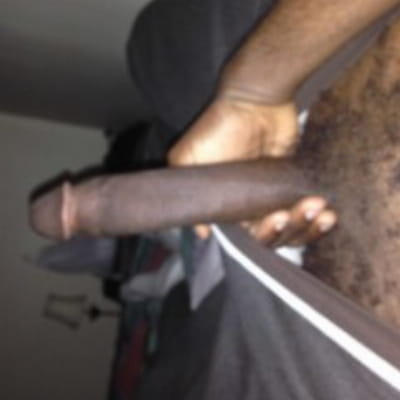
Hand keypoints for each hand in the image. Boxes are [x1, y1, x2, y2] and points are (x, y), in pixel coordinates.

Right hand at [168, 97, 336, 245]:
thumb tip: (201, 232)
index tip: (274, 219)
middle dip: (288, 229)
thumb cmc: (218, 130)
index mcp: (229, 207)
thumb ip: (190, 195)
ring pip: (296, 228)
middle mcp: (253, 206)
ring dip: (309, 225)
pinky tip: (328, 212)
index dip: (264, 235)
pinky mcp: (296, 184)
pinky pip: (310, 211)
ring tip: (318, 207)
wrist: (253, 100)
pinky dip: (320, 218)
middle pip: (275, 236)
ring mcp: (276, 196)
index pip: (248, 237)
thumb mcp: (188, 159)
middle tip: (296, 210)